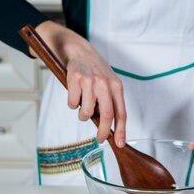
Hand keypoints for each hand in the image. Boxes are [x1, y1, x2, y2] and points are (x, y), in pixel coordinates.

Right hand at [34, 21, 126, 147]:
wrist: (79, 51)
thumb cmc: (95, 72)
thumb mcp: (109, 84)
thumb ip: (111, 103)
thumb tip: (110, 128)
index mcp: (116, 86)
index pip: (121, 112)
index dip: (120, 130)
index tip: (119, 143)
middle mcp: (104, 83)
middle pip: (106, 115)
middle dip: (102, 131)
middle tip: (100, 139)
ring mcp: (89, 81)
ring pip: (86, 112)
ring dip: (83, 115)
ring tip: (83, 106)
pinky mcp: (75, 79)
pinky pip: (72, 104)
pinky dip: (72, 104)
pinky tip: (75, 94)